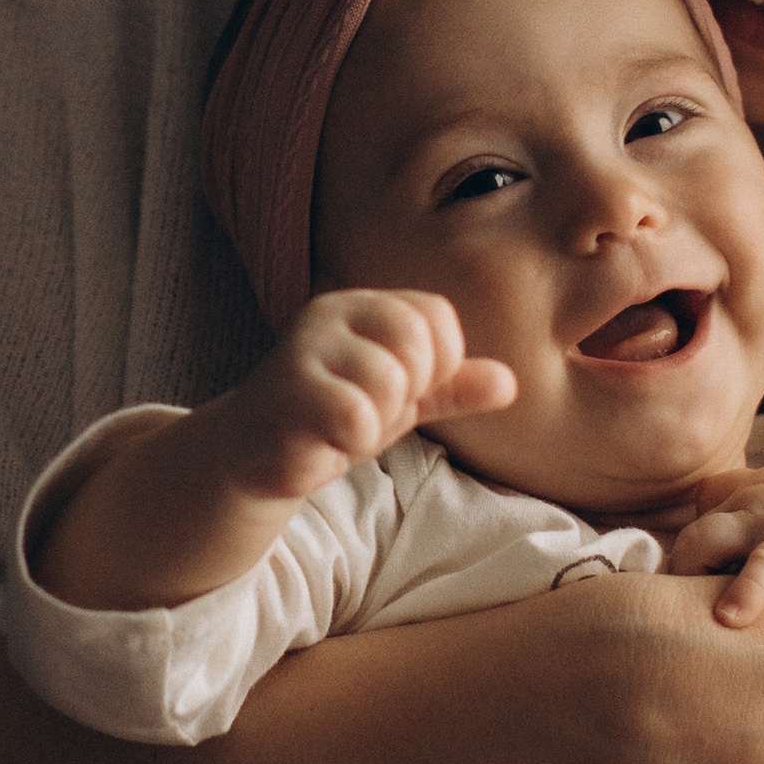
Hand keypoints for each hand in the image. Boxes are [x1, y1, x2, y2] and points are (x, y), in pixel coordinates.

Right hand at [225, 289, 515, 503]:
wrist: (253, 456)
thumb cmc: (330, 418)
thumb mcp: (401, 399)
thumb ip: (451, 387)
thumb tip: (510, 383)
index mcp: (362, 306)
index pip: (435, 316)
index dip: (437, 363)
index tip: (404, 390)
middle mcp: (328, 315)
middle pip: (415, 345)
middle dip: (405, 394)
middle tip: (366, 411)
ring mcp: (301, 351)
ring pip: (387, 383)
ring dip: (374, 424)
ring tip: (340, 427)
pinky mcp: (284, 394)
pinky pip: (352, 417)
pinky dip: (349, 442)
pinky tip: (322, 441)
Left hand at [664, 452, 763, 624]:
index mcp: (759, 487)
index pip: (703, 499)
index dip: (696, 535)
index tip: (698, 575)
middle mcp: (755, 499)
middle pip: (691, 528)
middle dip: (681, 567)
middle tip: (682, 611)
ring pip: (702, 538)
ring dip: (689, 573)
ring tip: (688, 615)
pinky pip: (761, 567)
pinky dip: (744, 593)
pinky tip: (731, 619)